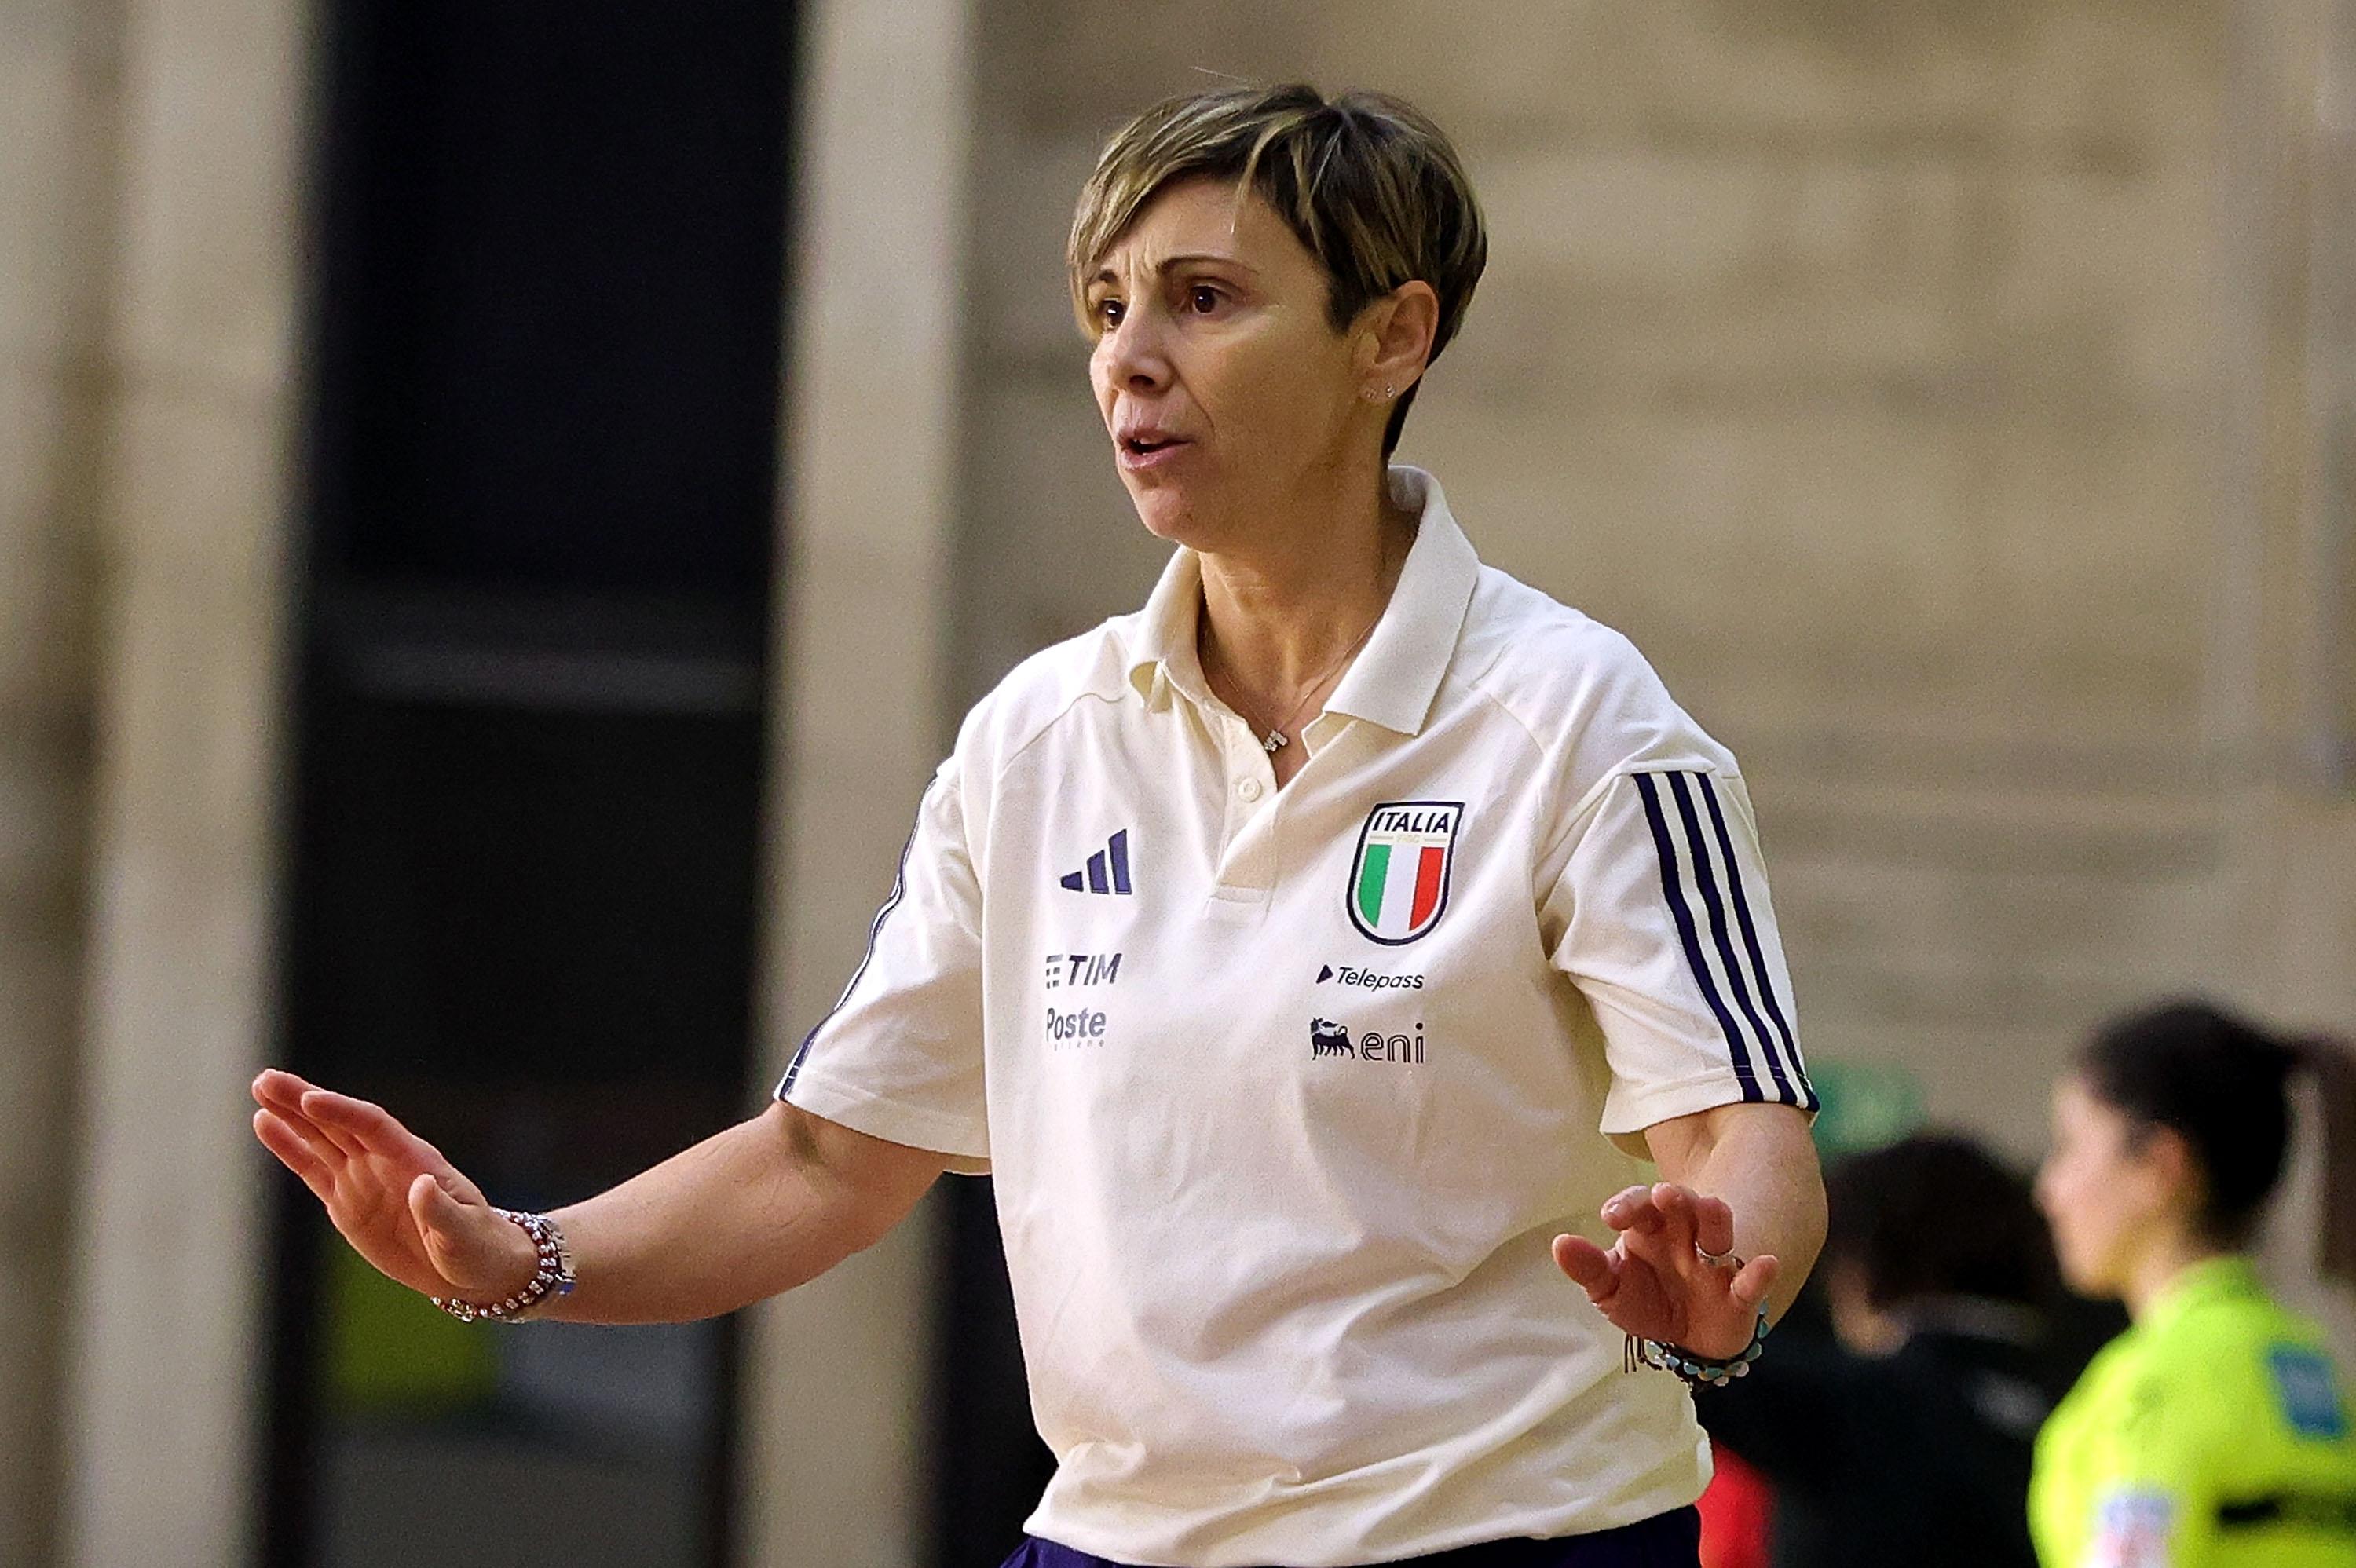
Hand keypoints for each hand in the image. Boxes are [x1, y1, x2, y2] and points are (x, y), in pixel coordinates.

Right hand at [251, 1069, 538, 1305]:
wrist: (471, 1267)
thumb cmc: (475, 1248)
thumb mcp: (463, 1234)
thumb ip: (441, 1212)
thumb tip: (421, 1185)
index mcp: (414, 1160)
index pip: (373, 1126)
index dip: (342, 1112)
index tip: (310, 1099)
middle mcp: (384, 1162)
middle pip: (339, 1123)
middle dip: (303, 1101)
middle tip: (265, 1079)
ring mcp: (363, 1179)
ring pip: (320, 1139)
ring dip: (290, 1116)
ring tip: (260, 1089)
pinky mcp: (346, 1202)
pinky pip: (312, 1170)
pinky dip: (290, 1148)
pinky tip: (266, 1124)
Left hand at [1551, 1182, 1778, 1359]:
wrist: (1687, 1336)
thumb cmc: (1645, 1298)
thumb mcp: (1610, 1288)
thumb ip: (1588, 1268)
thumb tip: (1559, 1244)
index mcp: (1649, 1229)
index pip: (1638, 1205)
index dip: (1627, 1205)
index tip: (1611, 1216)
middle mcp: (1684, 1235)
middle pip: (1682, 1205)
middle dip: (1675, 1198)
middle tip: (1664, 1194)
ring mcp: (1714, 1262)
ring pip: (1719, 1230)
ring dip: (1715, 1219)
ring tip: (1711, 1210)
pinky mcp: (1739, 1294)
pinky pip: (1751, 1280)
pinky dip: (1759, 1273)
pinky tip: (1766, 1264)